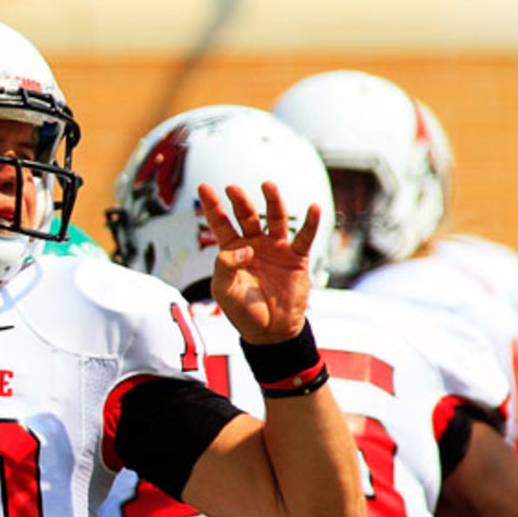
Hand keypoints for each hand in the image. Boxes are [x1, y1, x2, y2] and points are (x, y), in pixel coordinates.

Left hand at [201, 181, 320, 344]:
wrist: (269, 330)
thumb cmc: (243, 310)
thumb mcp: (225, 290)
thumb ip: (226, 267)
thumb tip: (246, 248)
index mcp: (232, 250)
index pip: (220, 224)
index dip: (213, 206)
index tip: (203, 187)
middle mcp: (254, 244)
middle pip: (247, 216)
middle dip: (240, 201)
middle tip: (232, 188)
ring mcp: (276, 248)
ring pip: (275, 219)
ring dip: (272, 201)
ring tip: (267, 186)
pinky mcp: (296, 257)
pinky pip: (304, 237)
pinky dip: (311, 222)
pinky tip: (314, 208)